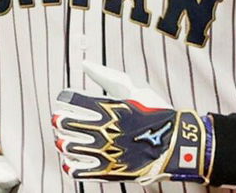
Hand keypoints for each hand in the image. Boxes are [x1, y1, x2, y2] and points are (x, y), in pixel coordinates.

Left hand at [51, 60, 213, 183]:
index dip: (64, 99)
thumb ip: (107, 76)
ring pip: (68, 145)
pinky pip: (78, 170)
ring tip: (65, 139)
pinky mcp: (108, 172)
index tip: (65, 101)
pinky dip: (70, 164)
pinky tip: (71, 159)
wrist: (176, 145)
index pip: (71, 99)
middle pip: (65, 122)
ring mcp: (106, 152)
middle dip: (59, 120)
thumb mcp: (135, 89)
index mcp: (110, 108)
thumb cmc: (155, 113)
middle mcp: (105, 129)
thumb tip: (84, 63)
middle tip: (59, 119)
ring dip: (63, 141)